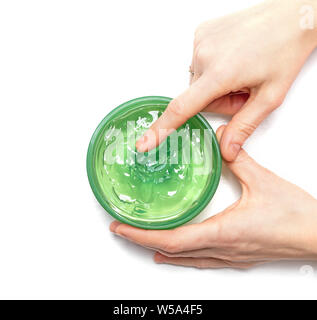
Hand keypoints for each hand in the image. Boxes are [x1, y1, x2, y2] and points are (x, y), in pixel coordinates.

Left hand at [110, 126, 316, 268]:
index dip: (143, 235)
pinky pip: (201, 261)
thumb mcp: (263, 181)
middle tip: (121, 229)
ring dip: (159, 249)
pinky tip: (172, 256)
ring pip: (185, 259)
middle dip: (143, 240)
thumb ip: (239, 159)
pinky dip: (180, 257)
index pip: (172, 238)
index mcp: (224, 232)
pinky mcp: (237, 256)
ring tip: (140, 240)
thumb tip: (222, 141)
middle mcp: (222, 249)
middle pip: (172, 250)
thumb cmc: (296, 216)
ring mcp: (229, 256)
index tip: (121, 227)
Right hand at [136, 0, 316, 160]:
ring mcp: (200, 41)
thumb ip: (244, 126)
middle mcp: (204, 55)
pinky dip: (214, 66)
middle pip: (198, 97)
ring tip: (240, 70)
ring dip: (216, 83)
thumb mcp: (270, 96)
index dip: (160, 129)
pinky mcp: (201, 33)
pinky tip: (233, 57)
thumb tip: (226, 151)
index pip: (182, 108)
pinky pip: (200, 62)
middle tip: (243, 88)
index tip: (143, 143)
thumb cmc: (285, 49)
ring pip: (199, 81)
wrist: (291, 14)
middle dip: (218, 100)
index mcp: (220, 73)